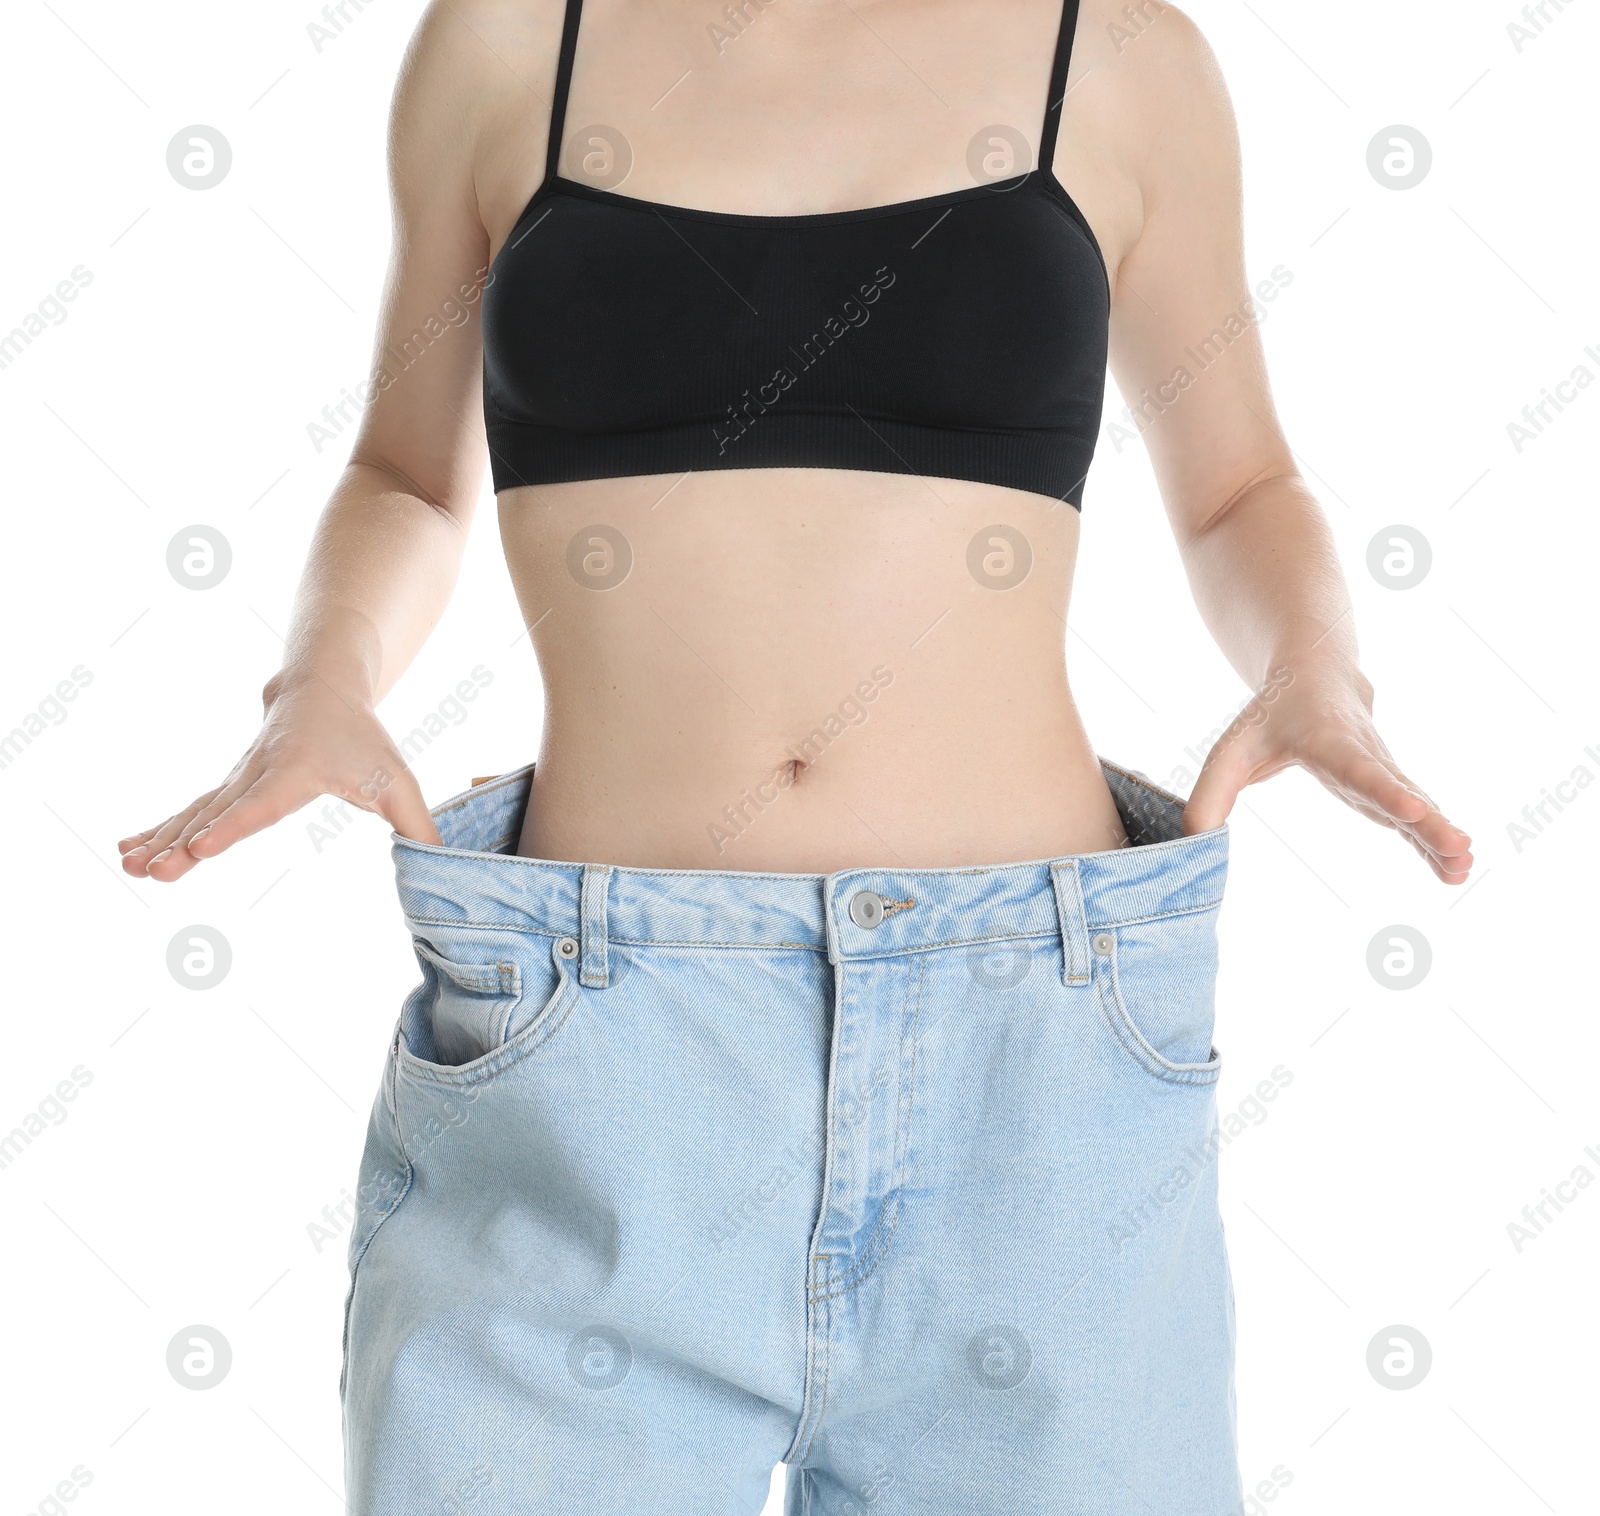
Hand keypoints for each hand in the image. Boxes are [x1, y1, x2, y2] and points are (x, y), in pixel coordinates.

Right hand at [119, 673, 440, 881]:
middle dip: (185, 843)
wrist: (321, 688)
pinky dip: (159, 829)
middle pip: (218, 812)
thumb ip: (419, 826)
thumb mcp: (398, 780)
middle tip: (158, 872)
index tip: (204, 848)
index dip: (235, 826)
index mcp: (296, 772)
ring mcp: (236, 779)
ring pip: (195, 812)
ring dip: (161, 839)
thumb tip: (444, 867)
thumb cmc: (362, 739)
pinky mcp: (227, 785)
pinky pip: (189, 810)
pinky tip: (127, 851)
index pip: (263, 804)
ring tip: (130, 867)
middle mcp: (257, 774)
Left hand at [1182, 659, 1472, 883]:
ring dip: (1439, 836)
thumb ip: (1210, 793)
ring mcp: (1382, 773)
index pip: (1358, 768)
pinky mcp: (1388, 789)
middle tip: (1458, 847)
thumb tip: (1194, 843)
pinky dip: (1433, 841)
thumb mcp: (1231, 750)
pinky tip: (1454, 870)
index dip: (1385, 789)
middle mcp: (1365, 756)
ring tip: (1463, 867)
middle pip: (1398, 791)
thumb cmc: (1270, 718)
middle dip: (1428, 821)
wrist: (1317, 679)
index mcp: (1328, 741)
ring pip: (1415, 805)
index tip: (1415, 808)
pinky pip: (1414, 817)